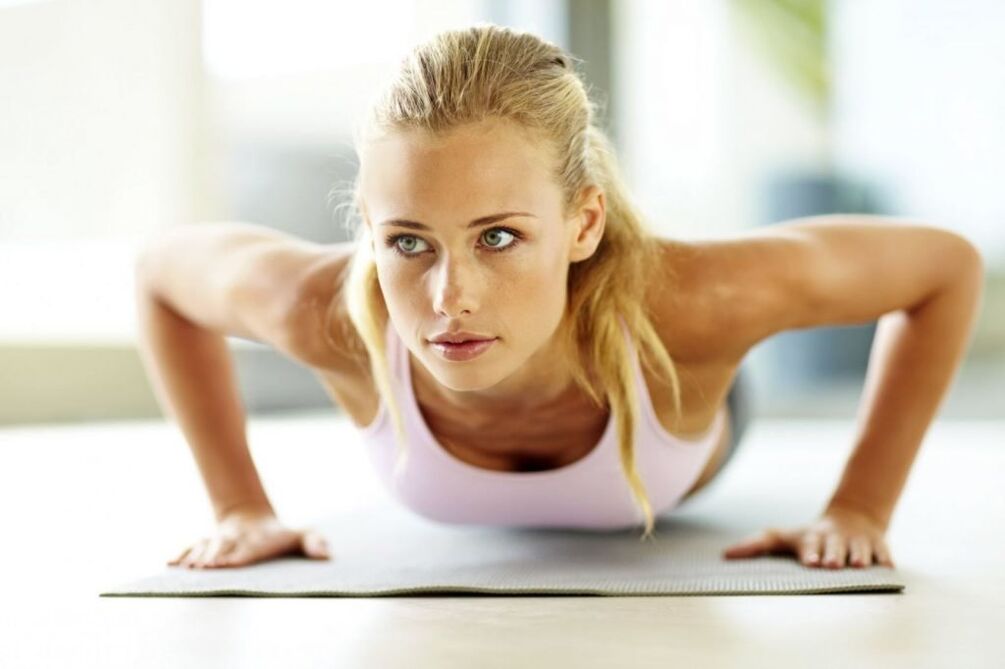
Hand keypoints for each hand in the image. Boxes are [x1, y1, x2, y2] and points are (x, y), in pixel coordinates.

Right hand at [167, 510, 331, 568]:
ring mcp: (219, 539)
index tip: (228, 565)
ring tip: (189, 569)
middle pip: (223, 547)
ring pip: (205, 546)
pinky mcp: (207, 542)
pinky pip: (191, 546)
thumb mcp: (300, 536)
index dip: (237, 556)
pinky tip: (170, 564)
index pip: (247, 549)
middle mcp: (235, 539)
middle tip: (204, 569)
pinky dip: (181, 554)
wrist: (252, 517)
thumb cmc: (280, 535)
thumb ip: (314, 543)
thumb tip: (328, 555)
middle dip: (213, 557)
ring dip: (197, 557)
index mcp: (257, 540)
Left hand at [721, 505, 895, 568]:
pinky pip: (883, 552)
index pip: (810, 545)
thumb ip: (755, 546)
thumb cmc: (810, 537)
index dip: (810, 553)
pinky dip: (885, 559)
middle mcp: (835, 539)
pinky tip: (888, 568)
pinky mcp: (877, 546)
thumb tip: (725, 555)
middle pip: (834, 547)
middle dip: (833, 555)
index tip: (810, 562)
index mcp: (812, 538)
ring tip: (858, 566)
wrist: (851, 518)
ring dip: (858, 557)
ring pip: (859, 549)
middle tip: (831, 566)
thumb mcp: (782, 537)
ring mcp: (857, 542)